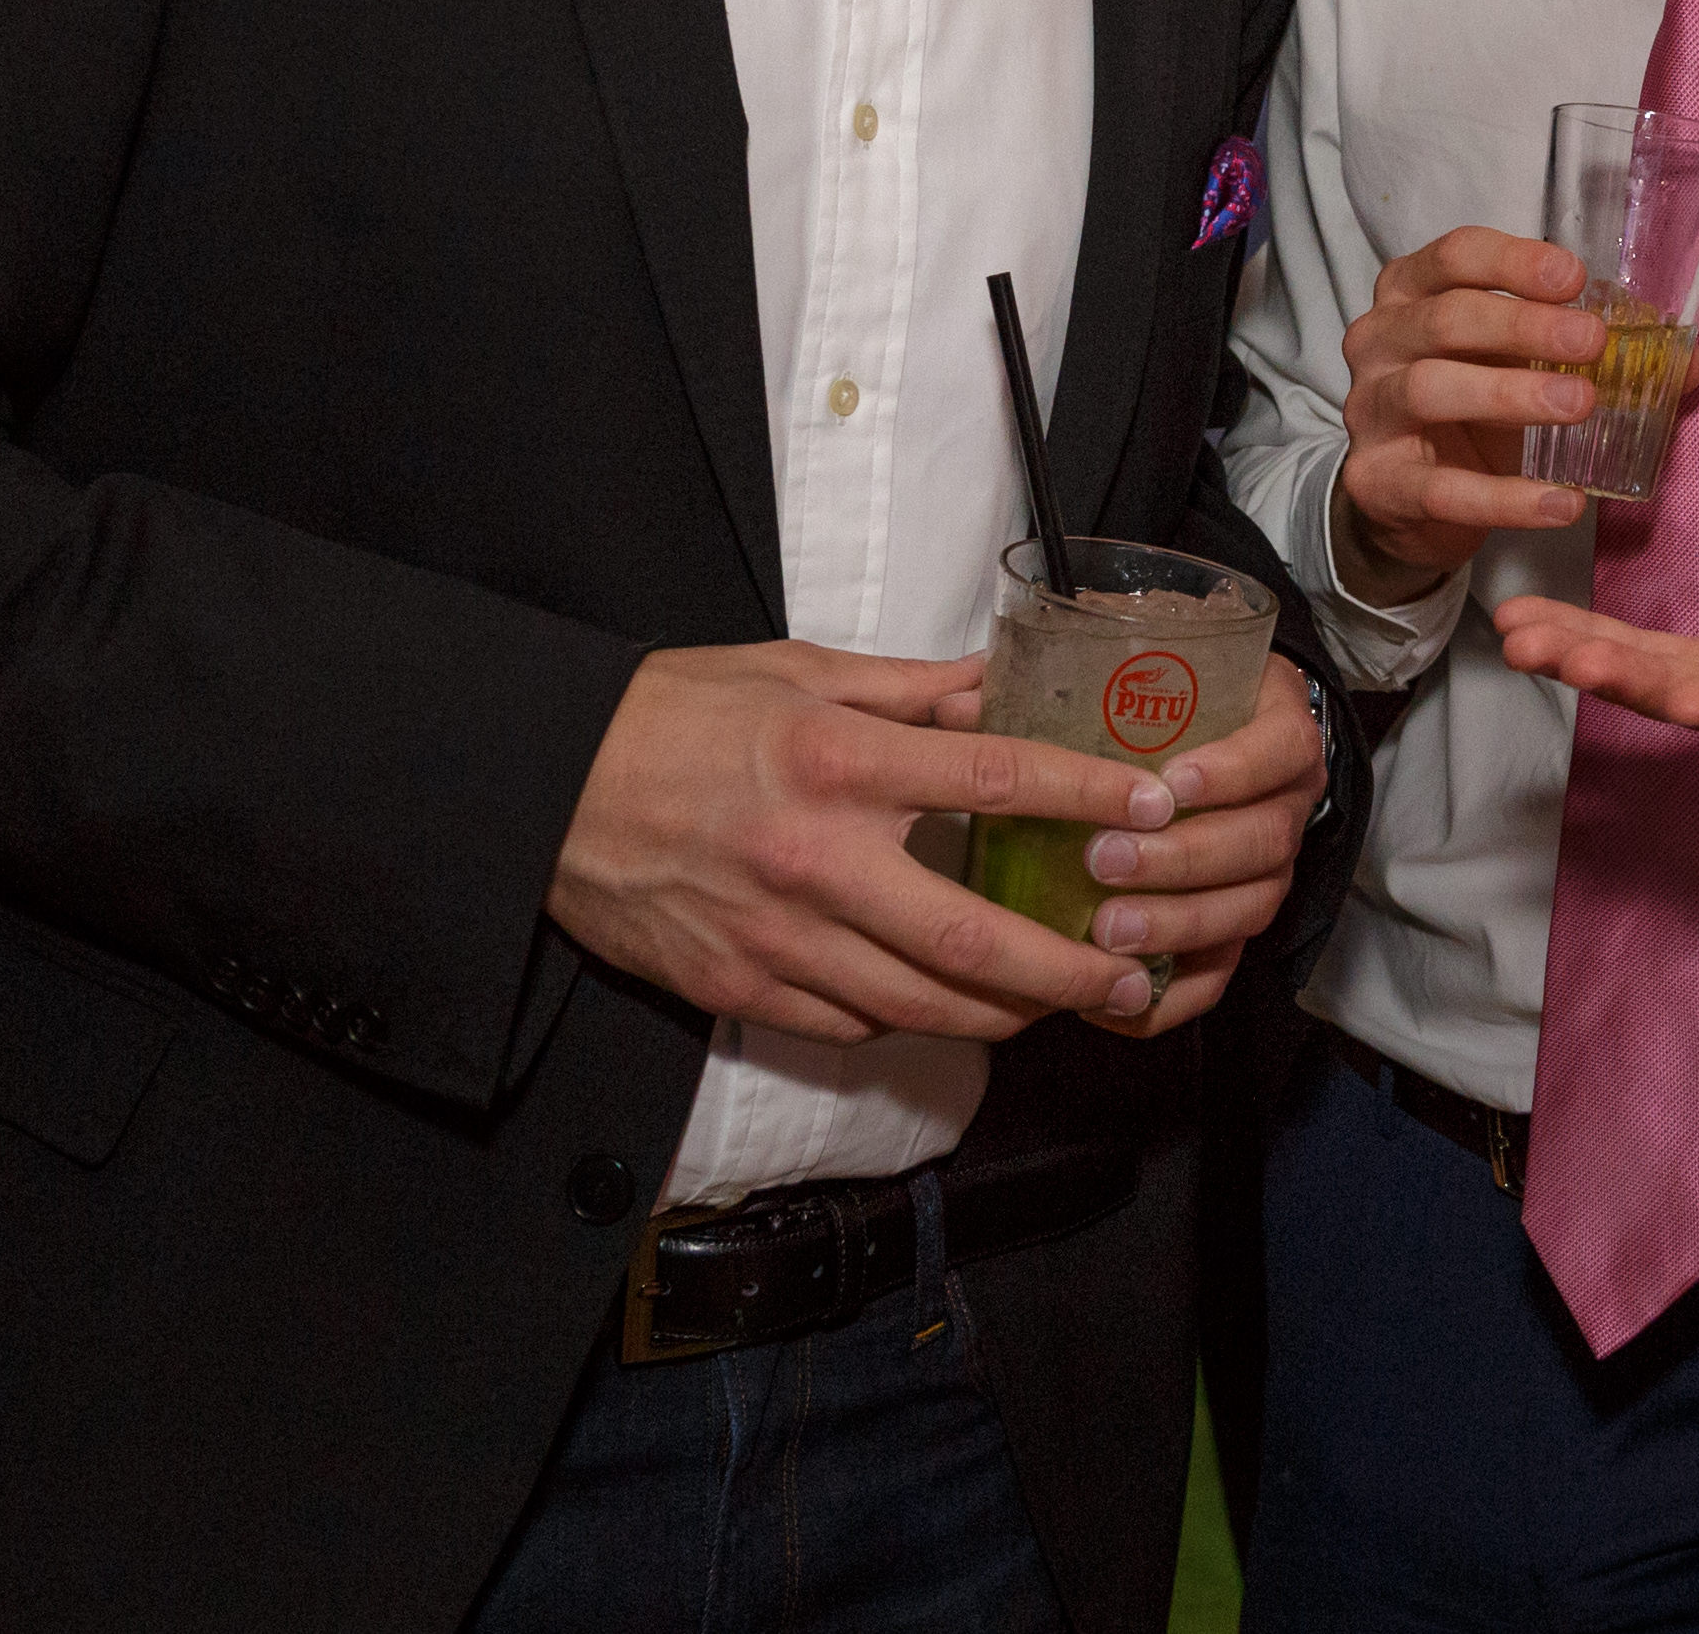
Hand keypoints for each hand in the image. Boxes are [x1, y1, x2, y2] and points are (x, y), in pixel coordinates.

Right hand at [546, 642, 1174, 1042]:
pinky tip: (958, 1009)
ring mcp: (777, 940)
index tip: (1154, 804)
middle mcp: (815, 861)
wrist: (543, 788)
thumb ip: (908, 690)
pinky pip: (853, 1026)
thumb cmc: (671, 716)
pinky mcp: (740, 990)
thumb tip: (999, 685)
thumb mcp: (794, 671)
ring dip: (1006, 1013)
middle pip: (972, 938)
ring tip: (1066, 1002)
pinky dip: (916, 1023)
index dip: (1087, 796)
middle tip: (1133, 971)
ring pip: (921, 1006)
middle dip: (1068, 966)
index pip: (994, 780)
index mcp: (835, 763)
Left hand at [937, 658, 1330, 1037]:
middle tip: (1106, 859)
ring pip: (1248, 909)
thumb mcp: (1136, 677)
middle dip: (1185, 856)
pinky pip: (1219, 976)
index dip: (1235, 769)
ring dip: (1179, 924)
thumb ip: (1062, 685)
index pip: (1283, 748)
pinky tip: (1114, 999)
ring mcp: (1268, 873)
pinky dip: (1170, 997)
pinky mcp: (1234, 929)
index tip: (1171, 782)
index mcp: (1274, 729)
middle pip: (1264, 840)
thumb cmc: (1166, 707)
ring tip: (1106, 931)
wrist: (1205, 745)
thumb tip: (956, 707)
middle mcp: (1284, 805)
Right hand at [1334, 226, 1604, 594]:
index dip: (1513, 261)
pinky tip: (1562, 503)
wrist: (1402, 498)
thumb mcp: (1518, 363)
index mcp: (1412, 292)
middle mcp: (1379, 340)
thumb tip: (1689, 365)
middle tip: (1592, 341)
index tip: (1574, 278)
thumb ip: (1590, 355)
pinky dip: (1506, 498)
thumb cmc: (1468, 407)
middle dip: (1523, 325)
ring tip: (1581, 404)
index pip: (1454, 255)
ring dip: (1510, 393)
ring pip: (1431, 390)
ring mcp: (1369, 412)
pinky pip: (1441, 489)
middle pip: (1446, 318)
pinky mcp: (1377, 482)